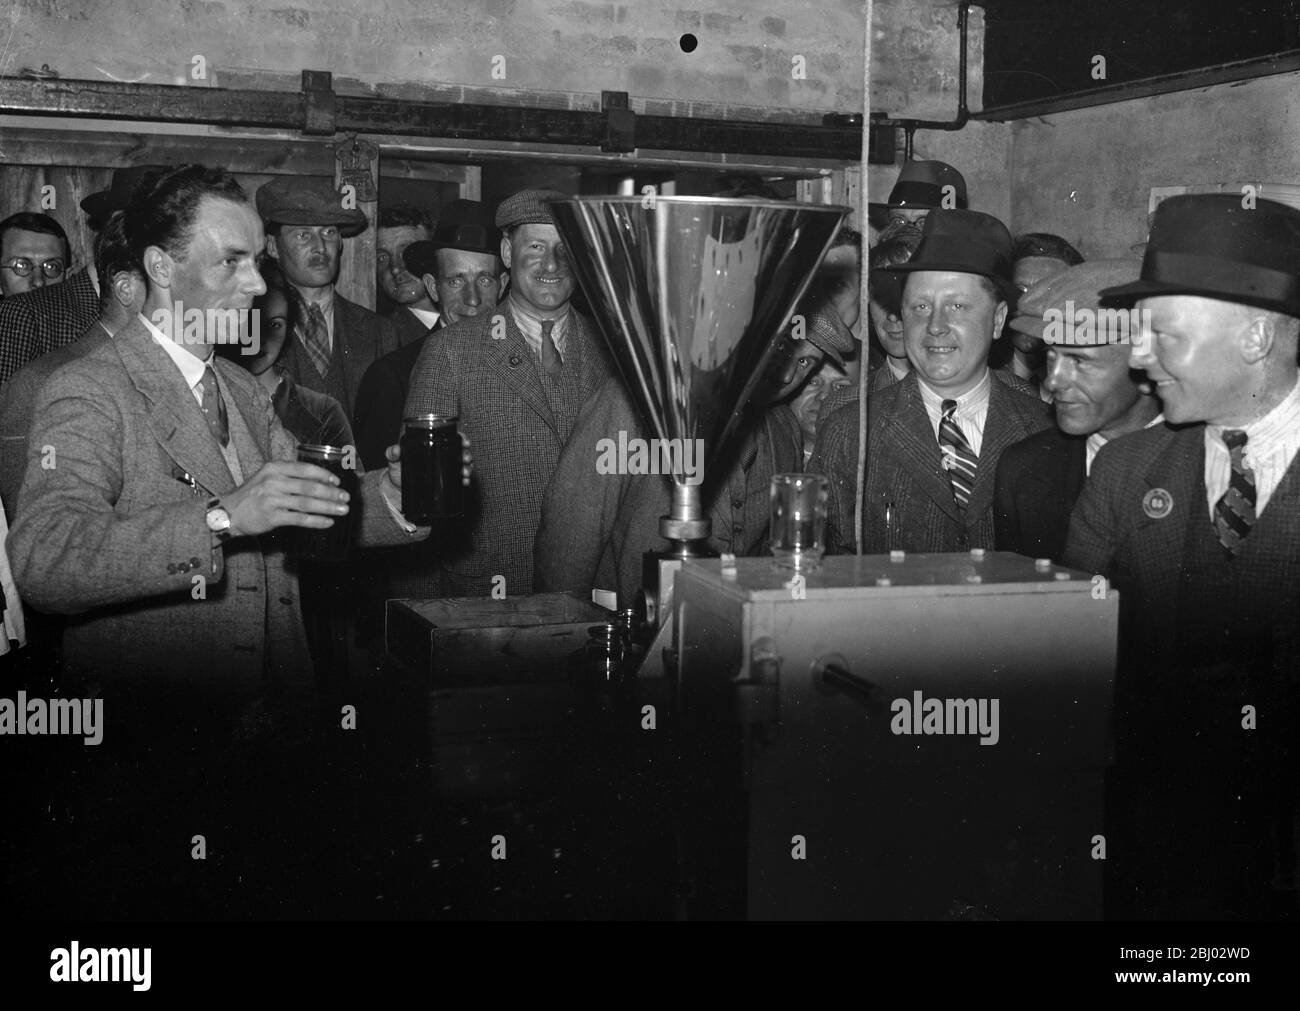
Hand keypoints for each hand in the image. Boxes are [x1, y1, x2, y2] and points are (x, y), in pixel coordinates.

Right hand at [221, 460, 348, 536]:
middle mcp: (273, 481)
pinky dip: (316, 521)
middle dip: (331, 493)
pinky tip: (328, 522)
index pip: (305, 469)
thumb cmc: (253, 494)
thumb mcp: (268, 477)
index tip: (337, 482)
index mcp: (274, 468)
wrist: (228, 512)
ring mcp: (272, 499)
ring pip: (307, 503)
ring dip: (328, 507)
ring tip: (342, 510)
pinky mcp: (271, 516)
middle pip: (309, 487)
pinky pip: (299, 519)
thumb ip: (290, 477)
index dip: (324, 475)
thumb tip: (321, 482)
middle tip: (345, 497)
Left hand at [384, 433, 473, 488]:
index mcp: (431, 444)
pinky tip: (465, 482)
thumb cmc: (397, 471)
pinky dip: (464, 480)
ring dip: (467, 467)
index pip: (449, 437)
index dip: (460, 438)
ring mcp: (443, 468)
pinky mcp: (445, 480)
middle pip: (459, 451)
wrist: (397, 489)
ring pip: (461, 464)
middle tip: (466, 458)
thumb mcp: (394, 460)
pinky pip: (458, 478)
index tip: (464, 441)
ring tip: (465, 472)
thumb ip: (392, 453)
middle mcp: (440, 455)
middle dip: (466, 454)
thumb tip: (396, 450)